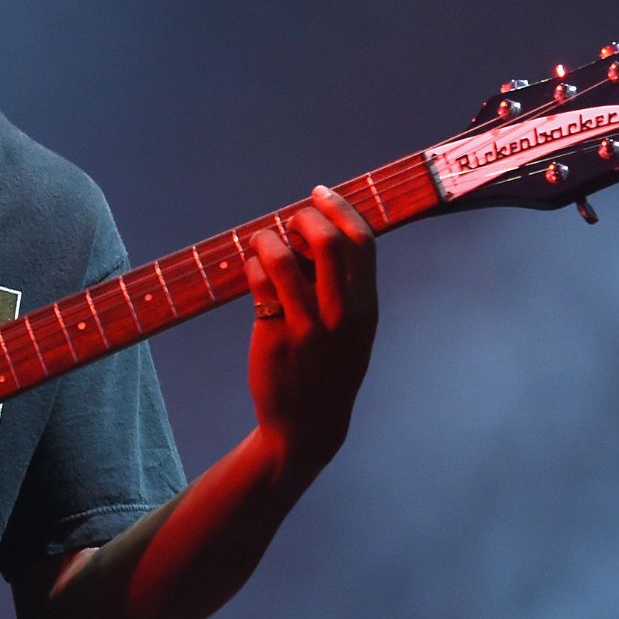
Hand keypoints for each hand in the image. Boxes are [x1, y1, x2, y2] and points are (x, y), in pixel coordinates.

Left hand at [243, 185, 377, 472]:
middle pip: (327, 241)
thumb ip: (344, 288)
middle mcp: (342, 315)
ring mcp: (307, 326)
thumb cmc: (329, 369)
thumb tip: (314, 233)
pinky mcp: (274, 336)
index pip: (362, 242)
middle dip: (304, 216)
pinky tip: (252, 268)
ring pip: (284, 257)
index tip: (320, 193)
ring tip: (260, 241)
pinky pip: (259, 282)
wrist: (308, 425)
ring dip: (267, 237)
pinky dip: (252, 265)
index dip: (340, 208)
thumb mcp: (353, 332)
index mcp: (366, 309)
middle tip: (289, 220)